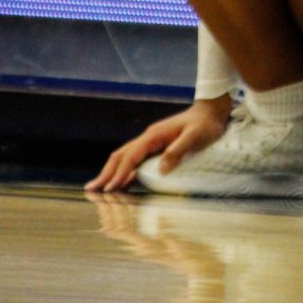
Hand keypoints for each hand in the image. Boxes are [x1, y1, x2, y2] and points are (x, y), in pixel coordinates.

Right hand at [84, 95, 231, 191]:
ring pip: (125, 158)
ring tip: (100, 190)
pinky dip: (125, 172)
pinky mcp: (156, 147)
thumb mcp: (196, 137)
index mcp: (154, 135)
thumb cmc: (205, 125)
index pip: (131, 156)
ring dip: (112, 173)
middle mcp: (148, 138)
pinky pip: (136, 161)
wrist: (211, 112)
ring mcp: (151, 142)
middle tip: (91, 190)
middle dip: (106, 173)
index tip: (109, 188)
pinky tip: (122, 183)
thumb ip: (178, 151)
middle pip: (121, 156)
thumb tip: (161, 170)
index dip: (119, 173)